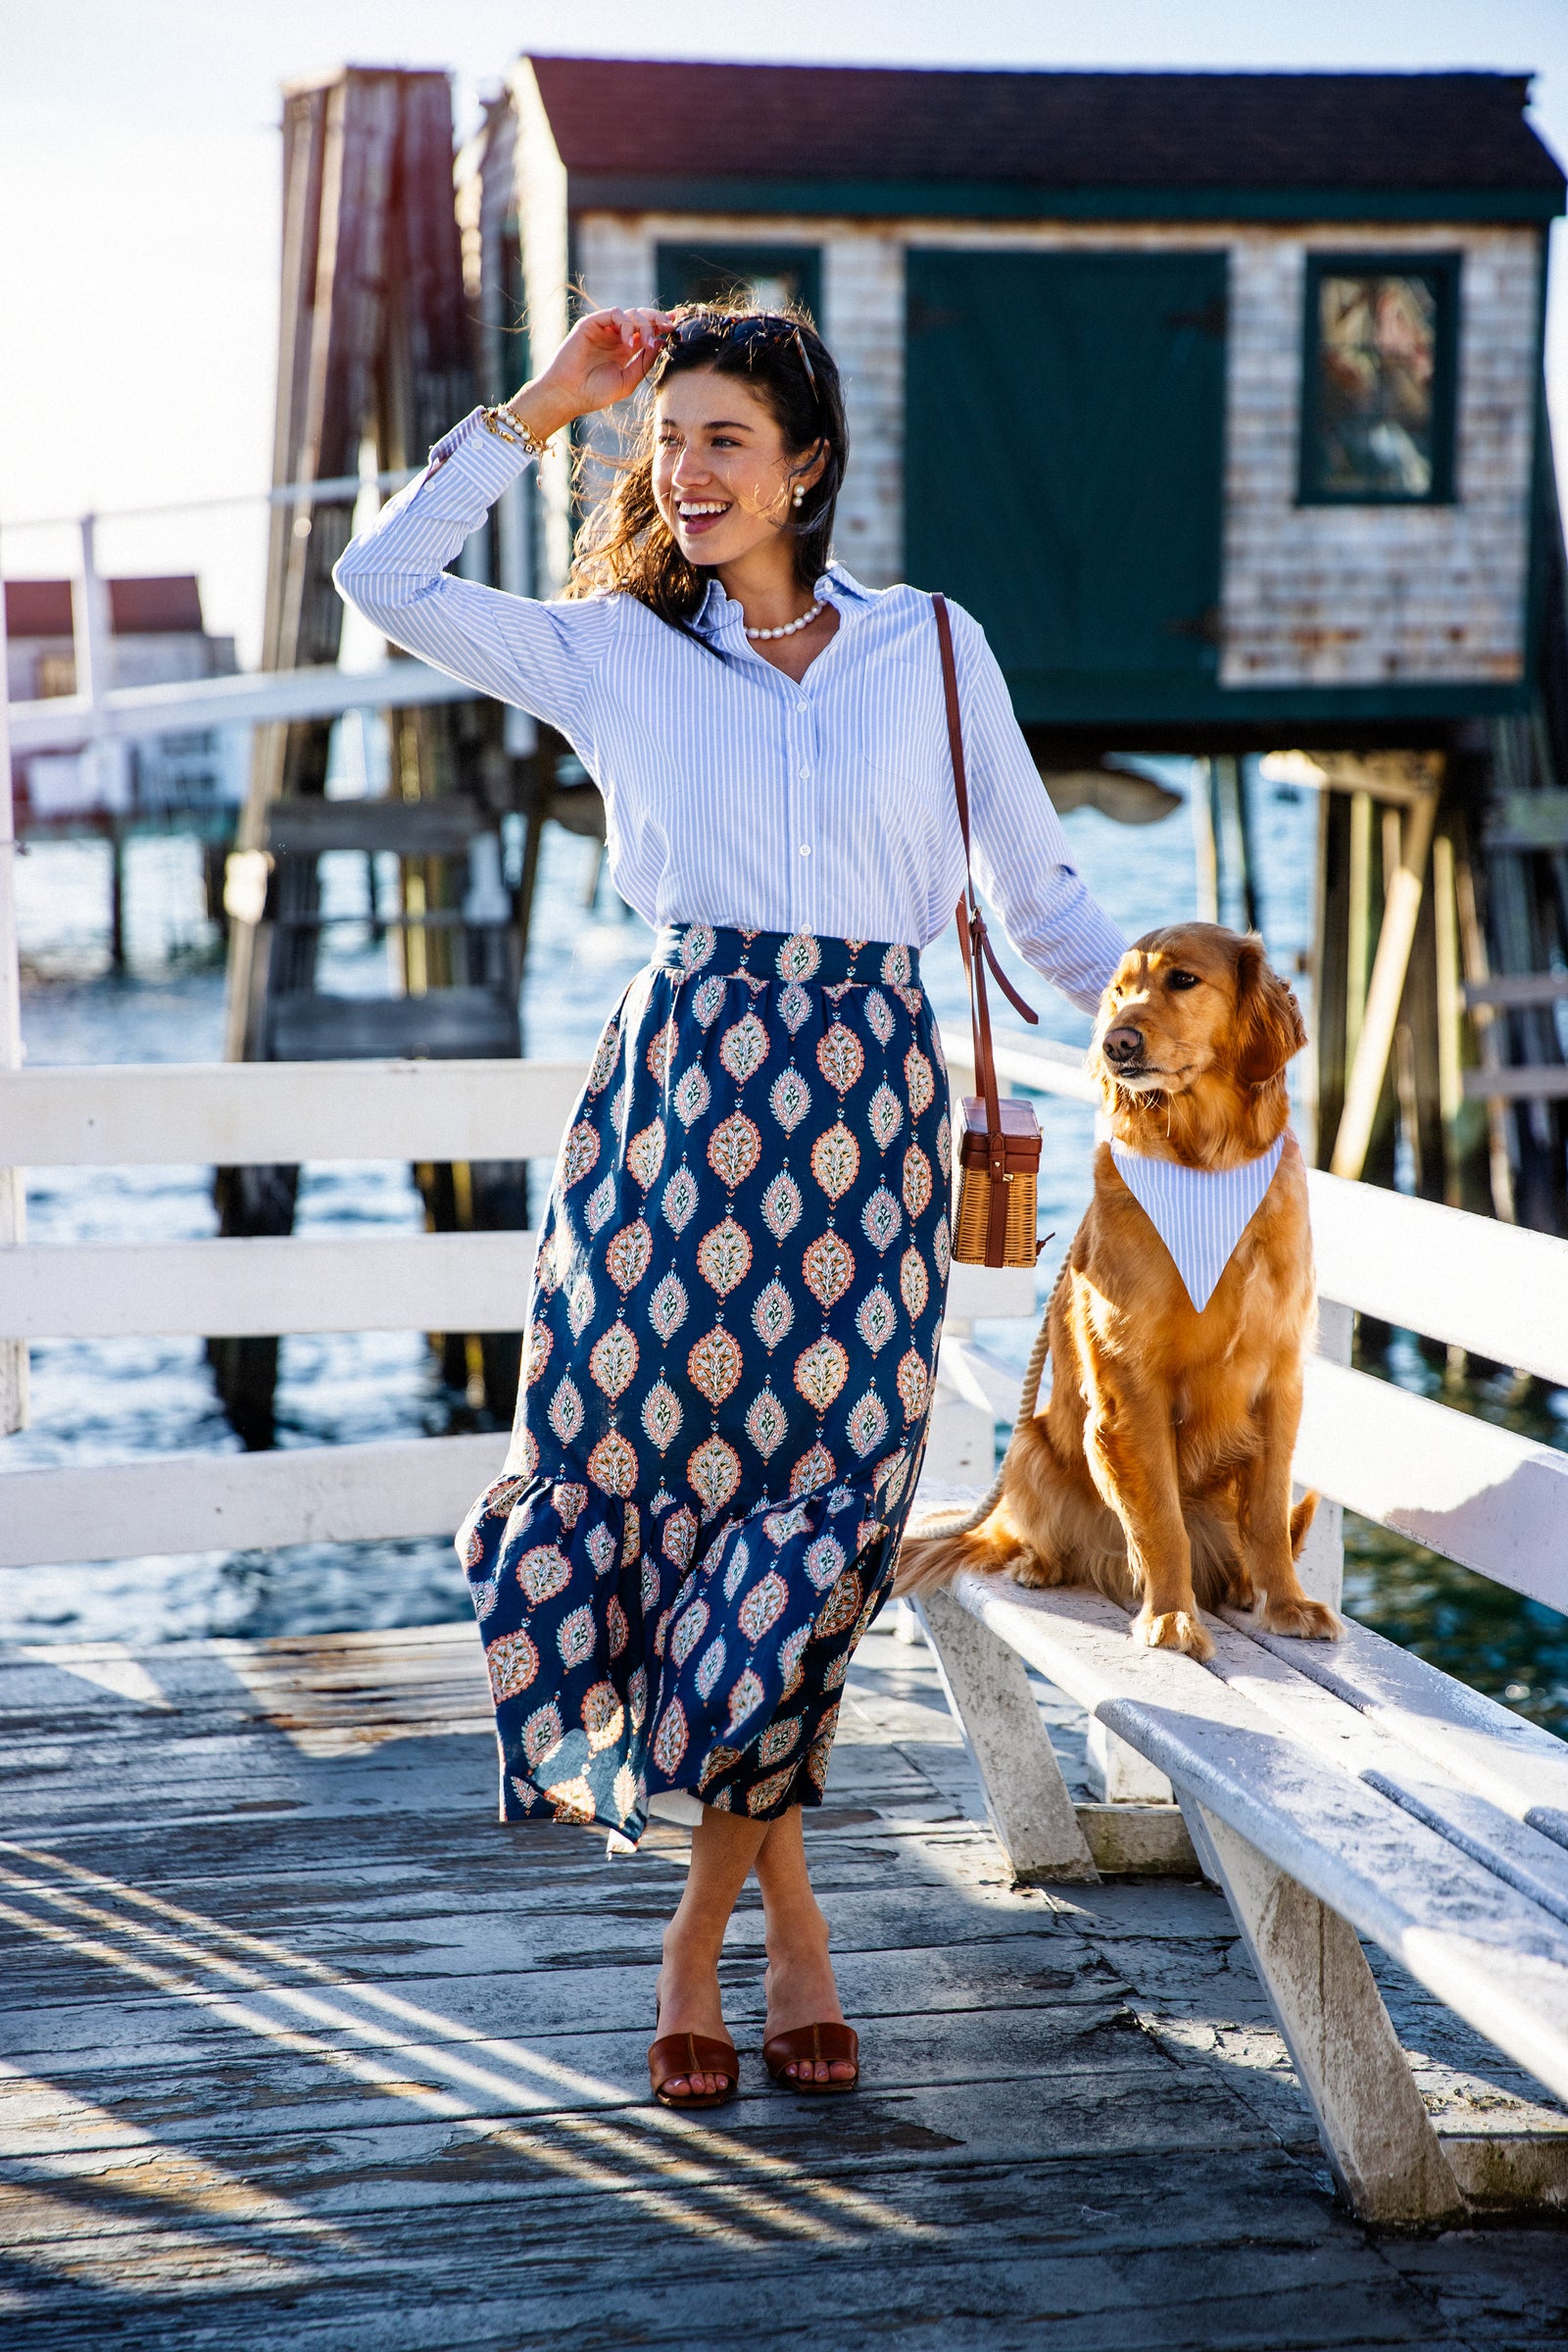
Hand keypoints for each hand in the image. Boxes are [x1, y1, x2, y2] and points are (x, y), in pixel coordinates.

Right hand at [511, 307, 674, 438]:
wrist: (569, 395)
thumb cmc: (595, 393)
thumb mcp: (628, 381)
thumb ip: (644, 362)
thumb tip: (661, 342)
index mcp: (625, 348)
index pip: (648, 330)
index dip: (663, 323)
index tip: (679, 322)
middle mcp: (616, 335)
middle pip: (642, 317)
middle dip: (658, 319)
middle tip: (669, 327)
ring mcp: (604, 328)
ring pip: (631, 314)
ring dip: (644, 325)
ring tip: (646, 343)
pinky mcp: (591, 324)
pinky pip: (614, 314)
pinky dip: (625, 324)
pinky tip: (628, 342)